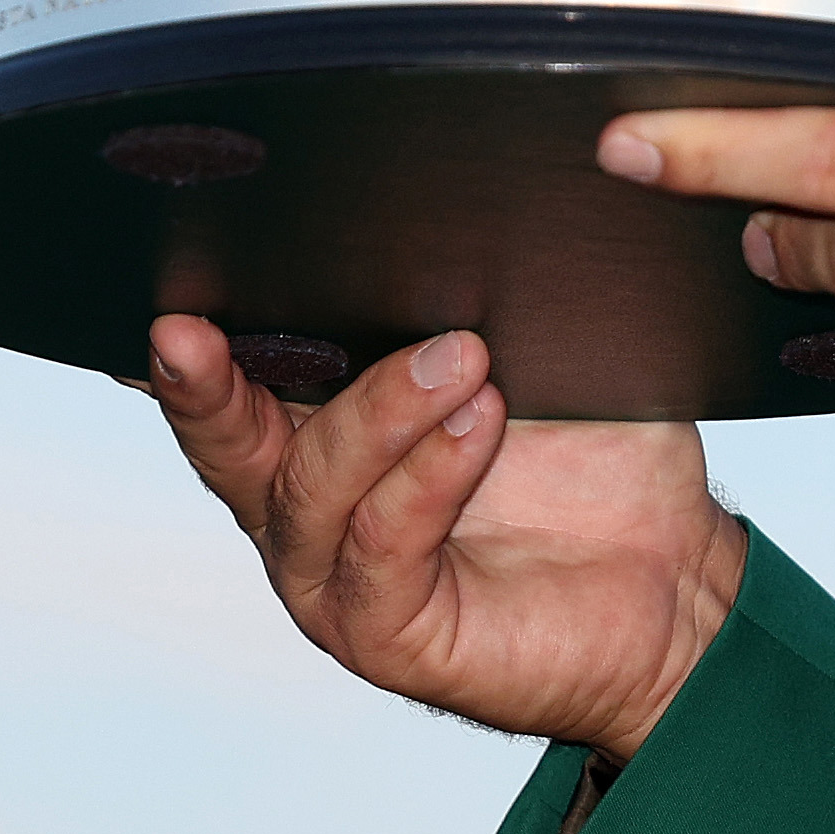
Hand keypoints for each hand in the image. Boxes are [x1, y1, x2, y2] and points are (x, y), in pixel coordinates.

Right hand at [148, 317, 746, 759]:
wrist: (677, 577)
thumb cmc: (595, 460)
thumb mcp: (532, 357)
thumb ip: (464, 300)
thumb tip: (444, 199)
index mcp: (321, 428)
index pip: (229, 383)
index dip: (183, 347)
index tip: (158, 294)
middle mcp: (309, 506)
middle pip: (224, 443)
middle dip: (202, 384)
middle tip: (187, 329)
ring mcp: (339, 577)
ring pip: (308, 490)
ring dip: (377, 414)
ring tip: (461, 357)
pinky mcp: (389, 634)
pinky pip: (381, 549)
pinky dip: (425, 480)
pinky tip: (476, 427)